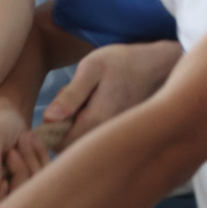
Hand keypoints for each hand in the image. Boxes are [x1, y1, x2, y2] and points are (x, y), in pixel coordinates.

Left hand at [41, 41, 181, 149]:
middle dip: (67, 125)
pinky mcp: (121, 133)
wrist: (158, 65)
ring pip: (85, 140)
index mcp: (97, 121)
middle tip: (79, 98)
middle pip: (71, 144)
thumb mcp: (92, 68)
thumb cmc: (124, 62)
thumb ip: (70, 94)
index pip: (59, 143)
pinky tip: (104, 104)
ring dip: (81, 123)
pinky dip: (94, 123)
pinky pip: (98, 135)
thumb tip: (48, 118)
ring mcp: (116, 136)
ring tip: (93, 98)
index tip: (61, 105)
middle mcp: (108, 135)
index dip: (52, 127)